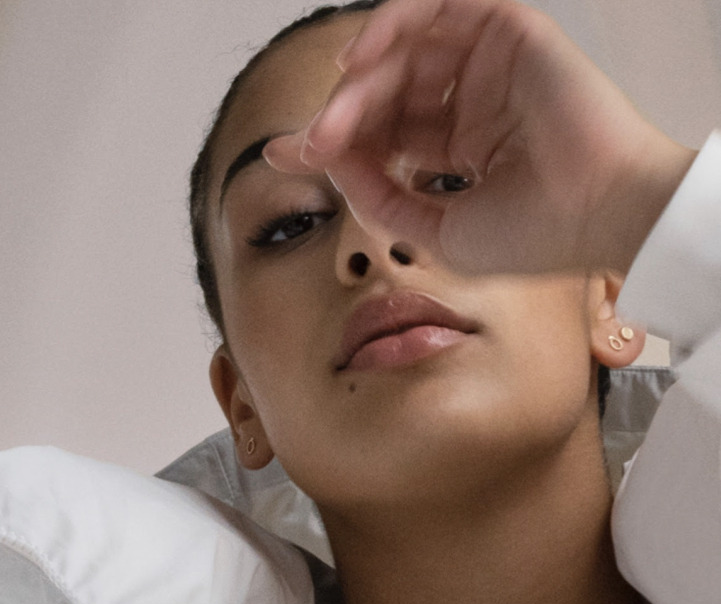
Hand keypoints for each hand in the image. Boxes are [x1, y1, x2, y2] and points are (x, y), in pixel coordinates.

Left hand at [265, 0, 695, 275]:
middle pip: (388, 90)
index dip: (340, 139)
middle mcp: (472, 105)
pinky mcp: (509, 32)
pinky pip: (441, 5)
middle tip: (314, 138)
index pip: (385, 132)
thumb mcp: (434, 232)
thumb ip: (378, 196)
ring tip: (338, 108)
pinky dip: (397, 20)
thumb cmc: (536, 236)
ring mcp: (490, 68)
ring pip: (406, 49)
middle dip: (344, 113)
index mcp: (461, 152)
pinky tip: (365, 57)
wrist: (596, 217)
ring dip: (363, 73)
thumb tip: (325, 160)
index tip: (291, 152)